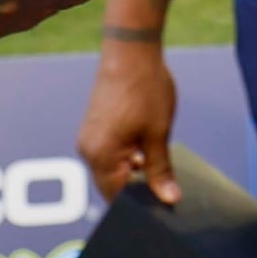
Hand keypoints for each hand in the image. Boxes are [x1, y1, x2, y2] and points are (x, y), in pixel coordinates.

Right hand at [79, 39, 179, 203]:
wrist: (131, 51)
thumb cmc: (144, 89)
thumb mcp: (158, 134)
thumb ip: (160, 171)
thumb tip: (168, 199)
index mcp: (101, 156)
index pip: (118, 198)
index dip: (141, 205)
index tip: (161, 206)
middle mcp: (88, 150)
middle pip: (112, 186)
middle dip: (137, 190)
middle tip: (164, 188)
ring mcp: (89, 138)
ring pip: (112, 170)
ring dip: (133, 173)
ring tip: (158, 165)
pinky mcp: (95, 128)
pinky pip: (109, 155)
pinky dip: (127, 158)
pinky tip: (147, 150)